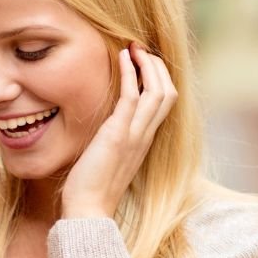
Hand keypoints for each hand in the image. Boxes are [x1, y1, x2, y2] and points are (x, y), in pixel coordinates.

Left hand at [62, 43, 176, 218]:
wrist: (88, 210)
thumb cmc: (91, 189)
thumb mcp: (107, 159)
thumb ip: (112, 142)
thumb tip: (103, 130)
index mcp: (144, 142)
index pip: (164, 104)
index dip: (159, 80)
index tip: (145, 63)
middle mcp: (145, 136)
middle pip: (168, 93)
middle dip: (158, 67)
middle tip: (143, 49)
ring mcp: (134, 135)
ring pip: (157, 91)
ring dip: (148, 64)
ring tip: (135, 47)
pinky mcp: (118, 134)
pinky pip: (133, 96)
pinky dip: (130, 73)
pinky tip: (123, 57)